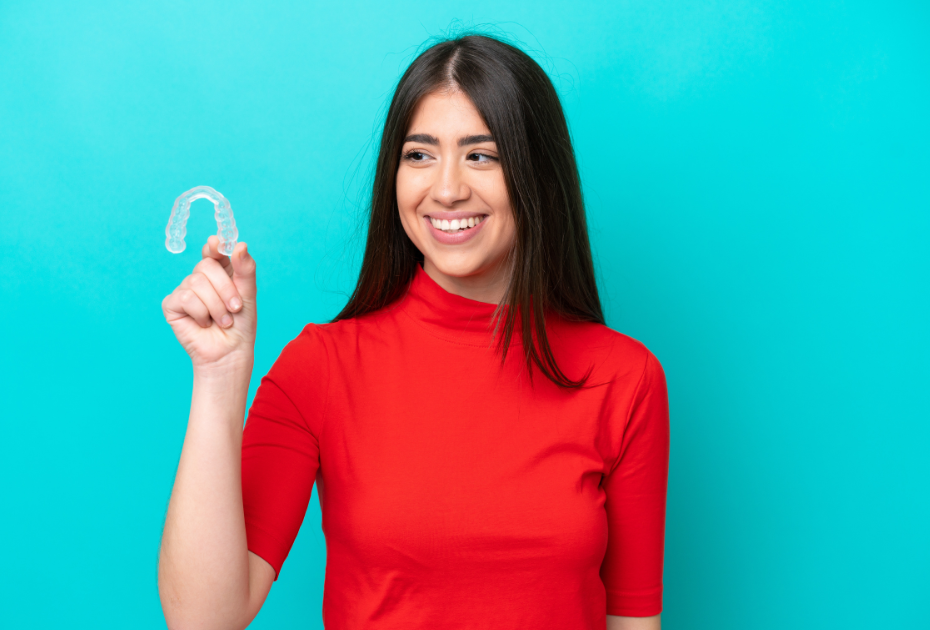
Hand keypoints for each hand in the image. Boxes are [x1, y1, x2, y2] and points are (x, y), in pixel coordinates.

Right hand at [162, 236, 256, 372]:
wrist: (230, 352)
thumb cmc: (241, 324)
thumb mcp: (248, 294)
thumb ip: (245, 269)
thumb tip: (240, 245)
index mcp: (220, 272)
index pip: (213, 251)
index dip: (215, 247)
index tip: (218, 245)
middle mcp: (200, 278)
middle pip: (206, 265)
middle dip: (225, 289)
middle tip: (235, 308)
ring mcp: (184, 290)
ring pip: (196, 282)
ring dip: (215, 305)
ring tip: (223, 321)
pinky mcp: (172, 305)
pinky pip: (185, 298)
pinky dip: (201, 313)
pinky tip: (204, 323)